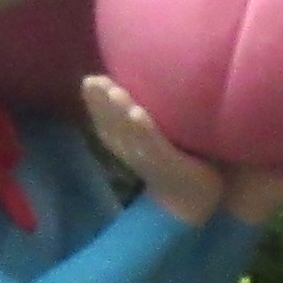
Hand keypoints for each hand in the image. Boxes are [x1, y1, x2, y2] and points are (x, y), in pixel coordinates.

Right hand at [82, 72, 227, 226]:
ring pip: (130, 133)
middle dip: (101, 103)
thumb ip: (141, 120)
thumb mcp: (154, 143)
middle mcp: (132, 153)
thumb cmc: (177, 165)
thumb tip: (138, 87)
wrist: (194, 202)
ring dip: (119, 112)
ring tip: (113, 91)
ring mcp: (150, 160)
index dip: (95, 102)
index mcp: (126, 146)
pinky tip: (137, 114)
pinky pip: (154, 147)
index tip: (89, 81)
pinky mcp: (169, 167)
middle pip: (112, 125)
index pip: (106, 122)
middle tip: (93, 80)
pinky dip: (143, 131)